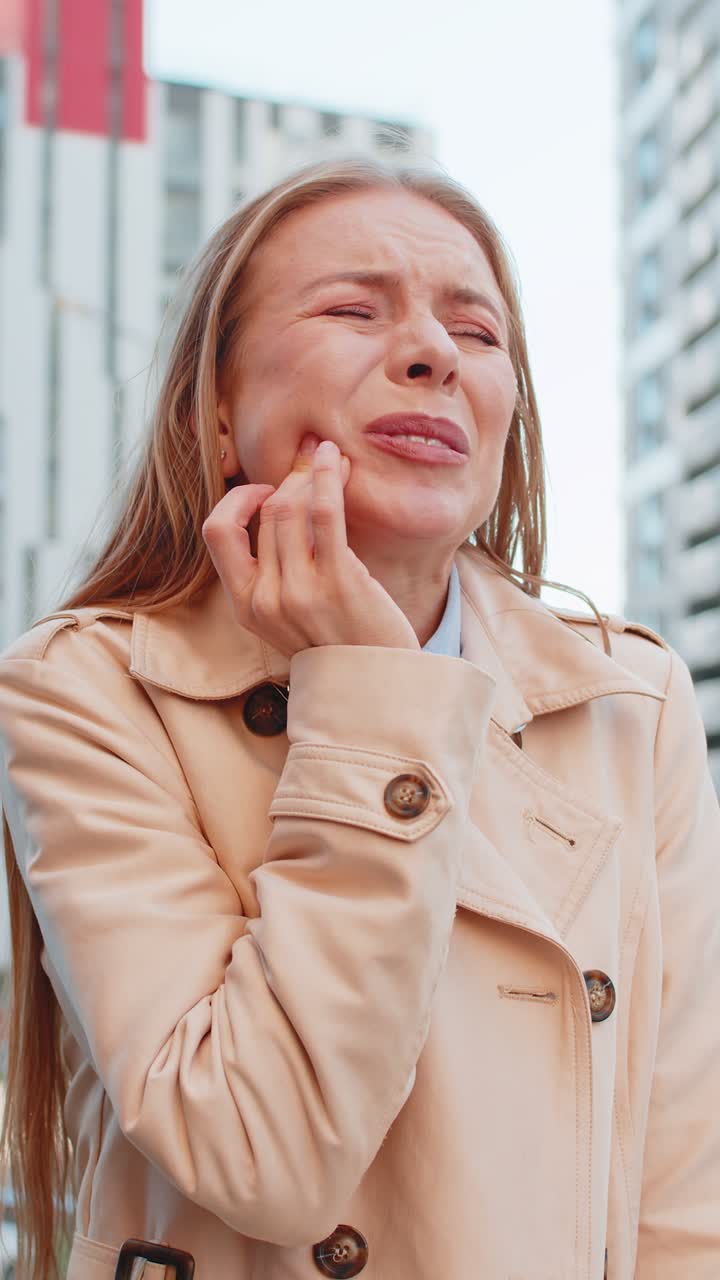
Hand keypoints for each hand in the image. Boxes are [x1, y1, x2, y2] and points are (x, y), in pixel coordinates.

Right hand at [202, 435, 420, 657]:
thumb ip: (277, 572)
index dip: (238, 501)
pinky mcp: (339, 581)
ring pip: (288, 507)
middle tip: (311, 460)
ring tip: (330, 458)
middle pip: (264, 514)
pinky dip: (328, 479)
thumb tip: (282, 502)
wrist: (380, 685)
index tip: (267, 493)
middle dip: (288, 478)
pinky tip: (337, 463)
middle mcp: (265, 599)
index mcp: (246, 607)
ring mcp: (299, 591)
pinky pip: (325, 514)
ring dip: (310, 473)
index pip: (217, 534)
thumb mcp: (290, 617)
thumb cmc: (341, 644)